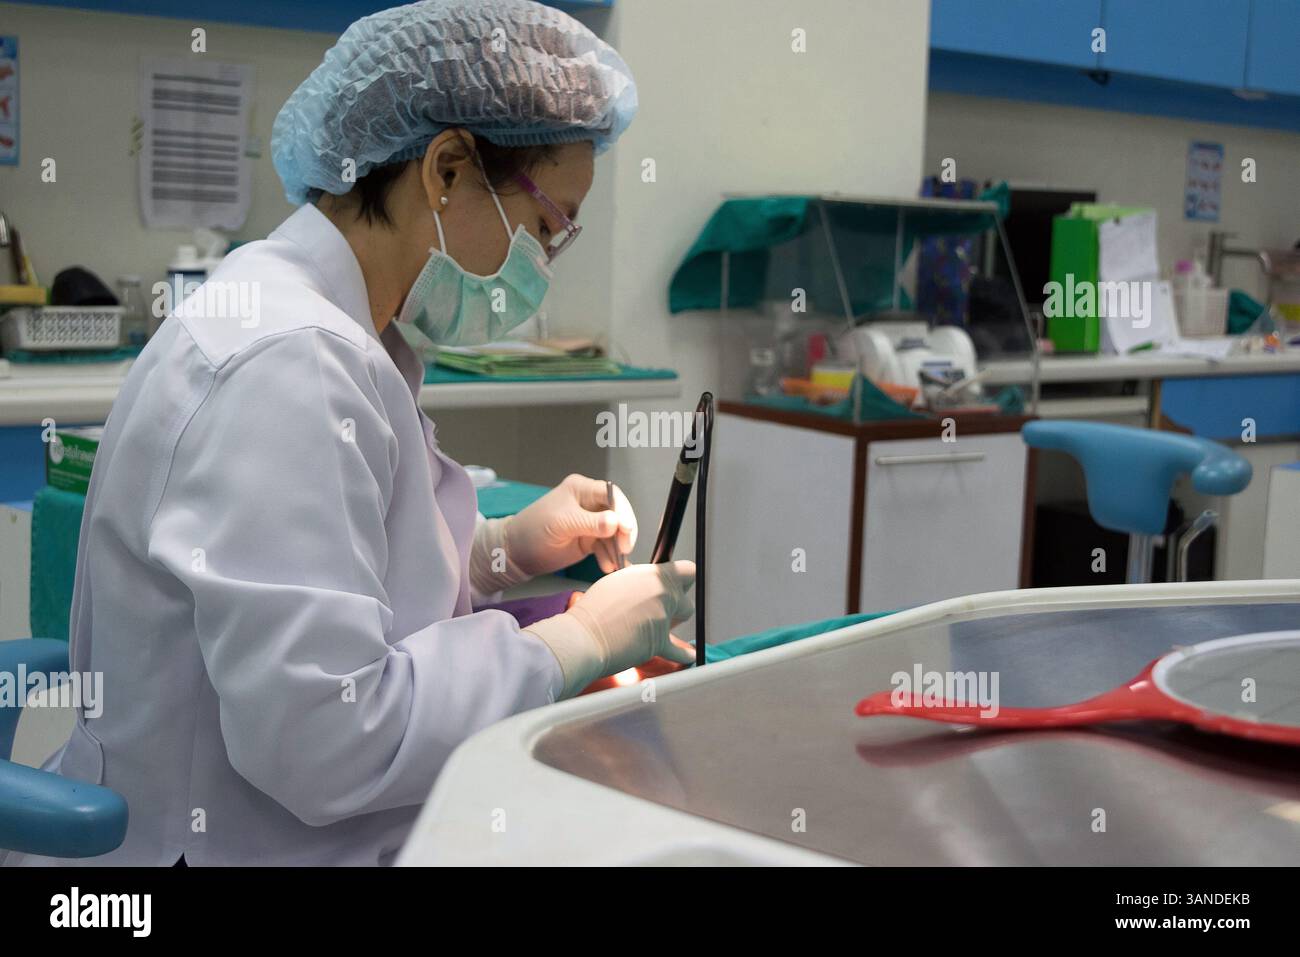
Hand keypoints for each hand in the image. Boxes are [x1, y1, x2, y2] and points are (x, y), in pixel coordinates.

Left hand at [505, 474, 635, 576]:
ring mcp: (591, 523)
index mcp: (581, 490)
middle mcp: (589, 503)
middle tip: (625, 548)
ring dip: (617, 548)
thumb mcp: (561, 524)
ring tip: (614, 564)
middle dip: (623, 532)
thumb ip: (590, 523)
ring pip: (614, 532)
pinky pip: (606, 547)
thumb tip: (616, 522)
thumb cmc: (534, 530)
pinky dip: (610, 556)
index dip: (623, 510)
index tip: (627, 529)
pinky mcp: (590, 540)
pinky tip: (608, 567)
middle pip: (618, 513)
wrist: (517, 553)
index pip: (611, 495)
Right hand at [524, 561, 695, 698]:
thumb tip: (649, 584)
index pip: (687, 571)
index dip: (684, 579)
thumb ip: (641, 581)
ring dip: (673, 622)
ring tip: (657, 625)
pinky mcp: (659, 643)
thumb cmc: (593, 610)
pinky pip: (679, 651)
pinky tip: (688, 654)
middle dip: (677, 605)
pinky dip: (683, 654)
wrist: (584, 636)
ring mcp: (663, 618)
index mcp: (653, 576)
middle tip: (663, 609)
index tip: (680, 584)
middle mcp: (662, 594)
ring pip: (682, 619)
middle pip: (686, 598)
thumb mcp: (619, 581)